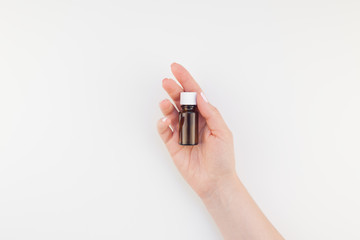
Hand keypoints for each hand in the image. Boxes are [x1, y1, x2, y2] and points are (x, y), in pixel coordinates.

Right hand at [157, 63, 235, 198]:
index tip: (176, 68)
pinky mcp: (172, 144)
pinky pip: (164, 130)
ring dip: (167, 105)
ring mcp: (181, 132)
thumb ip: (211, 113)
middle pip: (180, 101)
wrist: (215, 181)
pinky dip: (162, 123)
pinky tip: (165, 120)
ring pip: (171, 113)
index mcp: (206, 116)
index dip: (186, 80)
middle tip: (167, 82)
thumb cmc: (223, 158)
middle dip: (173, 90)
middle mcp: (192, 121)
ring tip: (165, 103)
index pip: (194, 94)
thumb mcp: (223, 132)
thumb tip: (199, 96)